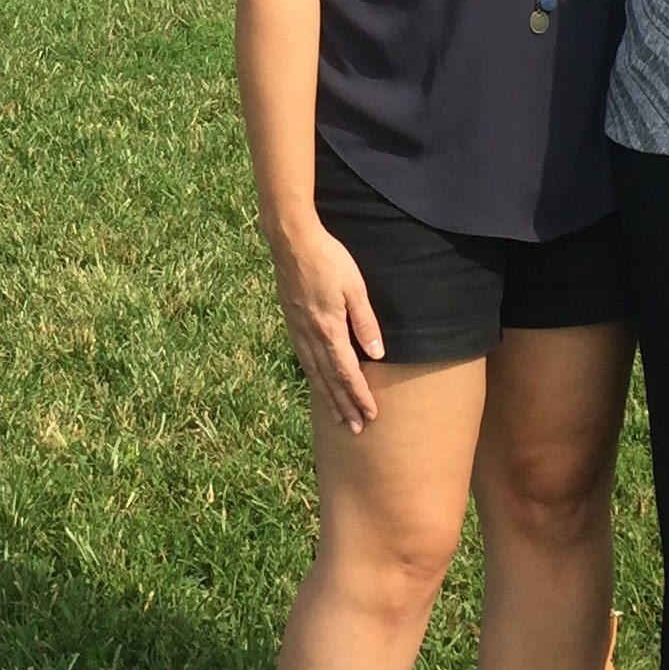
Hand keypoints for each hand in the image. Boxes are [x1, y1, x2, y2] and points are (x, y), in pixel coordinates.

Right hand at [267, 221, 388, 433]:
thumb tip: (377, 354)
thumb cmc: (328, 259)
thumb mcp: (354, 287)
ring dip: (328, 397)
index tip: (370, 414)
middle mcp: (310, 336)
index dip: (359, 395)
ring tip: (339, 416)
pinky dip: (313, 377)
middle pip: (329, 379)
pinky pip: (303, 359)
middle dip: (344, 405)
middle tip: (356, 428)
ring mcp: (298, 330)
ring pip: (314, 372)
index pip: (347, 372)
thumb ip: (365, 322)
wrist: (291, 241)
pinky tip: (317, 382)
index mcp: (328, 329)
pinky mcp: (291, 322)